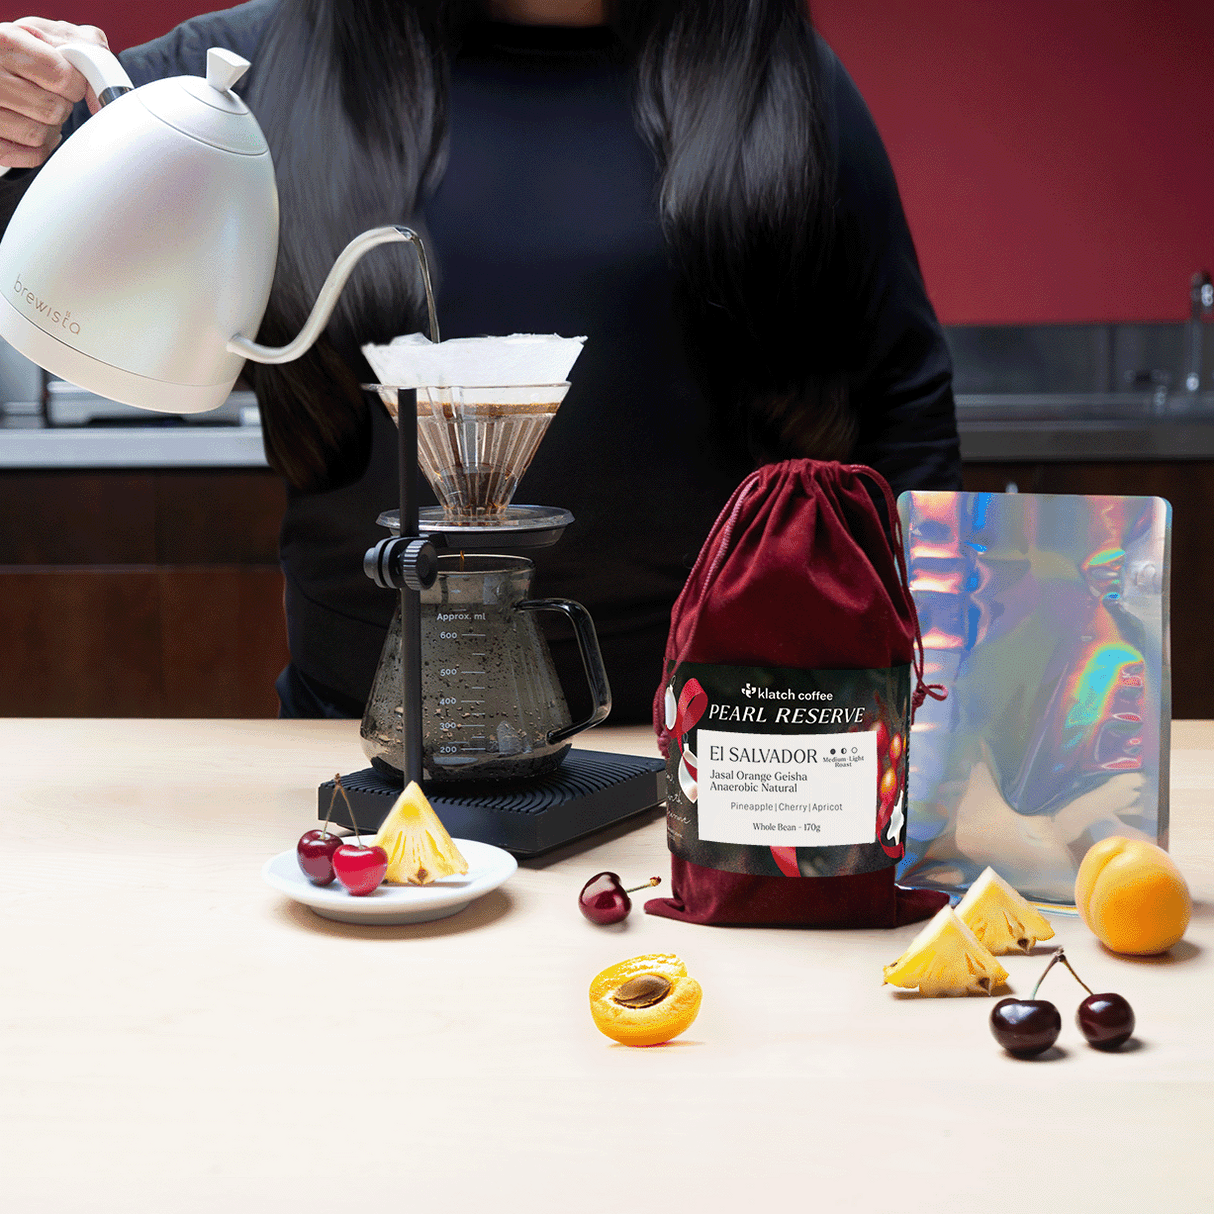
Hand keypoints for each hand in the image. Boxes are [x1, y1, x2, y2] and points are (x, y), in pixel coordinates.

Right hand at [0, 17, 107, 170]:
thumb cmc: (18, 51)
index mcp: (5, 42)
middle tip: (48, 94)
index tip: (71, 83)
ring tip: (37, 109)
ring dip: (49, 127)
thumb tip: (105, 88)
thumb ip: (84, 48)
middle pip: (53, 109)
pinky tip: (31, 126)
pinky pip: (31, 155)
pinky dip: (39, 147)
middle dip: (61, 105)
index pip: (63, 77)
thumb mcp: (46, 35)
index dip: (75, 85)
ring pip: (40, 135)